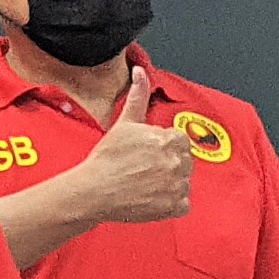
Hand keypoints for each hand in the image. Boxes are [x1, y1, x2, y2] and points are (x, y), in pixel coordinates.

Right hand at [59, 68, 195, 225]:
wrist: (94, 190)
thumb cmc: (107, 158)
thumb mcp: (125, 123)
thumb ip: (138, 95)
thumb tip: (140, 71)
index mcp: (170, 139)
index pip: (180, 141)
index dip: (163, 146)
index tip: (148, 153)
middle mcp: (176, 162)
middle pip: (184, 160)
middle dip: (168, 163)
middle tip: (145, 168)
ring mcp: (176, 185)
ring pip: (184, 181)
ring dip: (170, 183)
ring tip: (146, 182)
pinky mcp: (173, 206)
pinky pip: (183, 204)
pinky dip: (172, 203)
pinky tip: (152, 197)